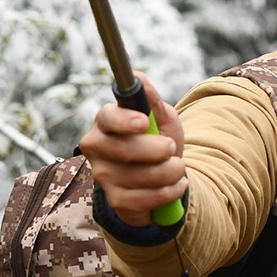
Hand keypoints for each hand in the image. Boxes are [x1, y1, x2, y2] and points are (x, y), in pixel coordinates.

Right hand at [79, 76, 187, 227]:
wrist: (162, 176)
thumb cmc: (157, 140)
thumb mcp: (161, 117)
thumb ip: (151, 100)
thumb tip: (138, 76)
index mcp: (106, 122)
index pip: (107, 118)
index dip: (124, 120)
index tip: (144, 122)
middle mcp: (97, 148)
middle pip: (123, 149)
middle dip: (155, 149)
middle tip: (172, 147)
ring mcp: (103, 175)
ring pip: (139, 176)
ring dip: (169, 171)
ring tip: (179, 167)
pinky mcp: (115, 200)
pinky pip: (145, 198)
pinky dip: (169, 191)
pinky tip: (177, 184)